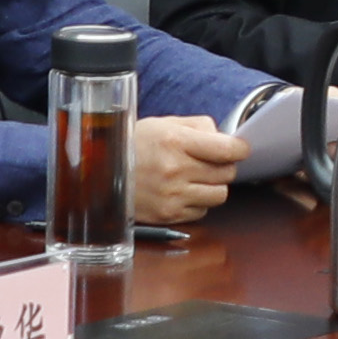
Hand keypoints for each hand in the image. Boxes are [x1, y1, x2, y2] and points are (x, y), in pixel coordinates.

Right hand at [131, 112, 253, 227]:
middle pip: (227, 173)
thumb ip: (198, 126)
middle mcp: (175, 169)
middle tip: (211, 162)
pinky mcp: (169, 215)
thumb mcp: (163, 123)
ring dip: (213, 186)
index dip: (240, 149)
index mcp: (175, 141)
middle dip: (224, 166)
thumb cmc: (133, 145)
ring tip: (197, 178)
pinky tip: (183, 192)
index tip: (239, 149)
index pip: (227, 149)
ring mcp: (172, 195)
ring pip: (220, 195)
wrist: (98, 173)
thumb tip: (224, 137)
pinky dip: (198, 202)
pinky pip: (202, 211)